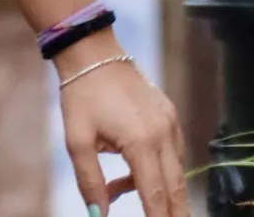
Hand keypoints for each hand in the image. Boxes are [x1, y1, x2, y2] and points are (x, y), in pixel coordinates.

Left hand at [55, 35, 186, 216]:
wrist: (92, 52)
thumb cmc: (80, 95)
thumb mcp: (77, 141)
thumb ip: (90, 182)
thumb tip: (99, 215)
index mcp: (142, 141)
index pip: (155, 195)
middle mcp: (164, 134)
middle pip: (176, 188)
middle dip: (173, 213)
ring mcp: (171, 123)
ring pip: (175, 171)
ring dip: (158, 189)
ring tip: (119, 189)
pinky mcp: (170, 115)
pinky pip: (172, 152)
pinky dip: (157, 168)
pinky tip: (129, 170)